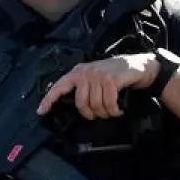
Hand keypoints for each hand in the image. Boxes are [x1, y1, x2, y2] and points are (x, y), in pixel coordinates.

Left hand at [36, 54, 157, 119]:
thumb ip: (84, 88)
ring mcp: (98, 75)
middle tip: (100, 114)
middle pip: (81, 103)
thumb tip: (76, 107)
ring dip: (105, 113)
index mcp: (78, 72)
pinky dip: (114, 111)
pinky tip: (118, 110)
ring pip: (95, 105)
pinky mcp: (111, 80)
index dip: (49, 99)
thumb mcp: (96, 78)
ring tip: (112, 110)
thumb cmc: (116, 75)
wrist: (139, 65)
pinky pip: (108, 103)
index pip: (59, 86)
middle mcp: (86, 72)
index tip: (41, 111)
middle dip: (90, 113)